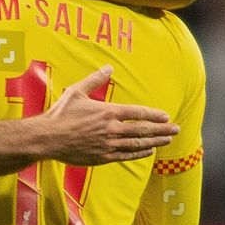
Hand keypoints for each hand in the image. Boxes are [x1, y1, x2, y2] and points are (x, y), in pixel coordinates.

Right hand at [38, 66, 178, 165]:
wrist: (47, 138)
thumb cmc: (60, 114)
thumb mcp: (77, 91)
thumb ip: (95, 79)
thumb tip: (109, 67)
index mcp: (108, 112)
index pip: (137, 113)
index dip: (154, 115)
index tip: (166, 116)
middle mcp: (111, 129)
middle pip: (142, 130)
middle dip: (162, 130)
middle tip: (177, 129)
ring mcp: (108, 145)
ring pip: (137, 144)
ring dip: (155, 141)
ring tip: (167, 140)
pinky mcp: (102, 157)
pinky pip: (125, 155)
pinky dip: (139, 153)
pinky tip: (149, 151)